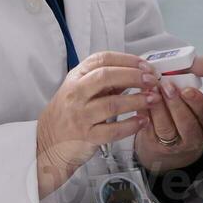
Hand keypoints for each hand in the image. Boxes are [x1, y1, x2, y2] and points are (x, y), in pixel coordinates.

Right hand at [36, 52, 157, 194]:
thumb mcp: (81, 90)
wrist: (48, 143)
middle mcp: (75, 94)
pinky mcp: (86, 137)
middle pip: (106, 77)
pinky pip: (113, 130)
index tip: (145, 65)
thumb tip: (137, 72)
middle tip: (152, 80)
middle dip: (134, 76)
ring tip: (153, 99)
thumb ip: (105, 81)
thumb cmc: (69, 114)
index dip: (127, 60)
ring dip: (137, 100)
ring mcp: (80, 116)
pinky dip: (131, 125)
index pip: (102, 59)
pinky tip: (143, 121)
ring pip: (112, 104)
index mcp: (75, 77)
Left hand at [134, 80, 202, 172]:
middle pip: (186, 122)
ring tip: (152, 91)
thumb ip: (186, 89)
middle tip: (166, 86)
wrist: (167, 138)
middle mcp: (194, 135)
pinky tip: (142, 102)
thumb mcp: (191, 103)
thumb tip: (173, 70)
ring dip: (158, 108)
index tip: (186, 89)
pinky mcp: (157, 145)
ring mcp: (175, 143)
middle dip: (175, 103)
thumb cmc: (181, 114)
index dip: (196, 100)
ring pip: (166, 128)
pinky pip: (150, 130)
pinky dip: (146, 114)